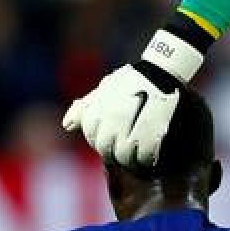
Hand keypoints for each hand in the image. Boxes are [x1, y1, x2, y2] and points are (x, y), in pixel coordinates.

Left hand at [62, 64, 179, 167]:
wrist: (162, 71)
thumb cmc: (131, 81)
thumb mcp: (105, 87)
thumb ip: (85, 107)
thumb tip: (67, 125)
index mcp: (99, 105)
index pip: (91, 134)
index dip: (98, 138)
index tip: (110, 136)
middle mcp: (113, 114)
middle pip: (105, 147)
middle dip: (111, 151)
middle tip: (122, 149)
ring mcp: (132, 123)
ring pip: (123, 154)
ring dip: (128, 159)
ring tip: (135, 156)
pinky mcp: (154, 129)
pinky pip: (145, 155)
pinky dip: (145, 159)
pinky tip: (148, 157)